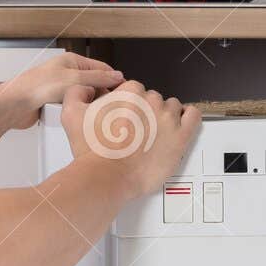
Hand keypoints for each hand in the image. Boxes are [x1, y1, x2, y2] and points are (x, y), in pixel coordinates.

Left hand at [0, 53, 123, 129]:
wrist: (14, 105)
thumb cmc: (36, 87)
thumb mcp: (74, 79)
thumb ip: (98, 77)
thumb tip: (117, 76)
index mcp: (72, 62)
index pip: (102, 68)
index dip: (113, 80)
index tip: (124, 92)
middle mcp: (67, 74)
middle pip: (94, 84)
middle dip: (101, 95)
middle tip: (111, 106)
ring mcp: (61, 89)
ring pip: (84, 99)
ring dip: (88, 105)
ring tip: (94, 113)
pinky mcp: (55, 104)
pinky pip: (73, 108)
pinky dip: (77, 113)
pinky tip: (80, 118)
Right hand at [63, 80, 201, 196]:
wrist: (107, 176)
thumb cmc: (93, 150)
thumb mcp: (72, 114)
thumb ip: (77, 92)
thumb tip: (87, 88)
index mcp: (130, 92)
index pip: (134, 89)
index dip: (128, 104)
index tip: (125, 117)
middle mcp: (151, 102)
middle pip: (153, 99)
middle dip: (145, 112)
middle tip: (135, 130)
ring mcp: (168, 119)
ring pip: (172, 107)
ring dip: (164, 116)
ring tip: (153, 133)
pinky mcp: (181, 136)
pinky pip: (193, 116)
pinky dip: (188, 118)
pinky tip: (179, 126)